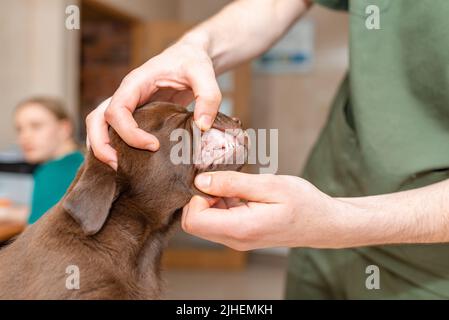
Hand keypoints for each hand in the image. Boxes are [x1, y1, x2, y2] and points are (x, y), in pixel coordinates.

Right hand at [86, 35, 221, 169]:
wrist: (190, 55)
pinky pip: (114, 130)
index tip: (153, 146)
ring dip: (102, 148)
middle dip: (101, 145)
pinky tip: (128, 162)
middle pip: (96, 119)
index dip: (129, 132)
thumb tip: (202, 126)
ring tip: (119, 169)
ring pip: (99, 126)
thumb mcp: (204, 73)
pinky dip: (114, 146)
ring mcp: (128, 104)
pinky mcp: (135, 114)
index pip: (117, 110)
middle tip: (119, 167)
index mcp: (136, 83)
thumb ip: (208, 97)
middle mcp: (126, 94)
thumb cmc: (193, 61)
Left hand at [182, 171, 351, 250]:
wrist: (323, 223)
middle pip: (193, 223)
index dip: (197, 197)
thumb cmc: (303, 203)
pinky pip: (217, 221)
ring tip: (239, 187)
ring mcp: (237, 241)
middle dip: (202, 198)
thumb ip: (233, 183)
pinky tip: (241, 194)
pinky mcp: (240, 236)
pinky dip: (221, 205)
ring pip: (204, 222)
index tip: (217, 182)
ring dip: (212, 200)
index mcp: (241, 229)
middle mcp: (234, 240)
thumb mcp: (270, 185)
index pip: (193, 220)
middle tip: (226, 182)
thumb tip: (201, 181)